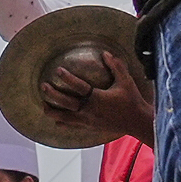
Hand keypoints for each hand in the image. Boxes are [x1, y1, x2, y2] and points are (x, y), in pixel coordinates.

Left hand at [33, 38, 154, 144]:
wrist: (138, 122)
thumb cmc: (132, 100)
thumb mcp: (126, 81)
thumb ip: (116, 66)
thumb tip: (105, 53)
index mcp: (98, 98)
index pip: (78, 87)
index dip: (67, 78)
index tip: (57, 70)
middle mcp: (90, 110)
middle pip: (67, 103)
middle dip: (53, 95)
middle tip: (43, 86)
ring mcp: (89, 121)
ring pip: (66, 118)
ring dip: (54, 112)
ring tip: (44, 106)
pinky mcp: (91, 128)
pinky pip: (74, 127)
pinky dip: (64, 124)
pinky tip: (57, 121)